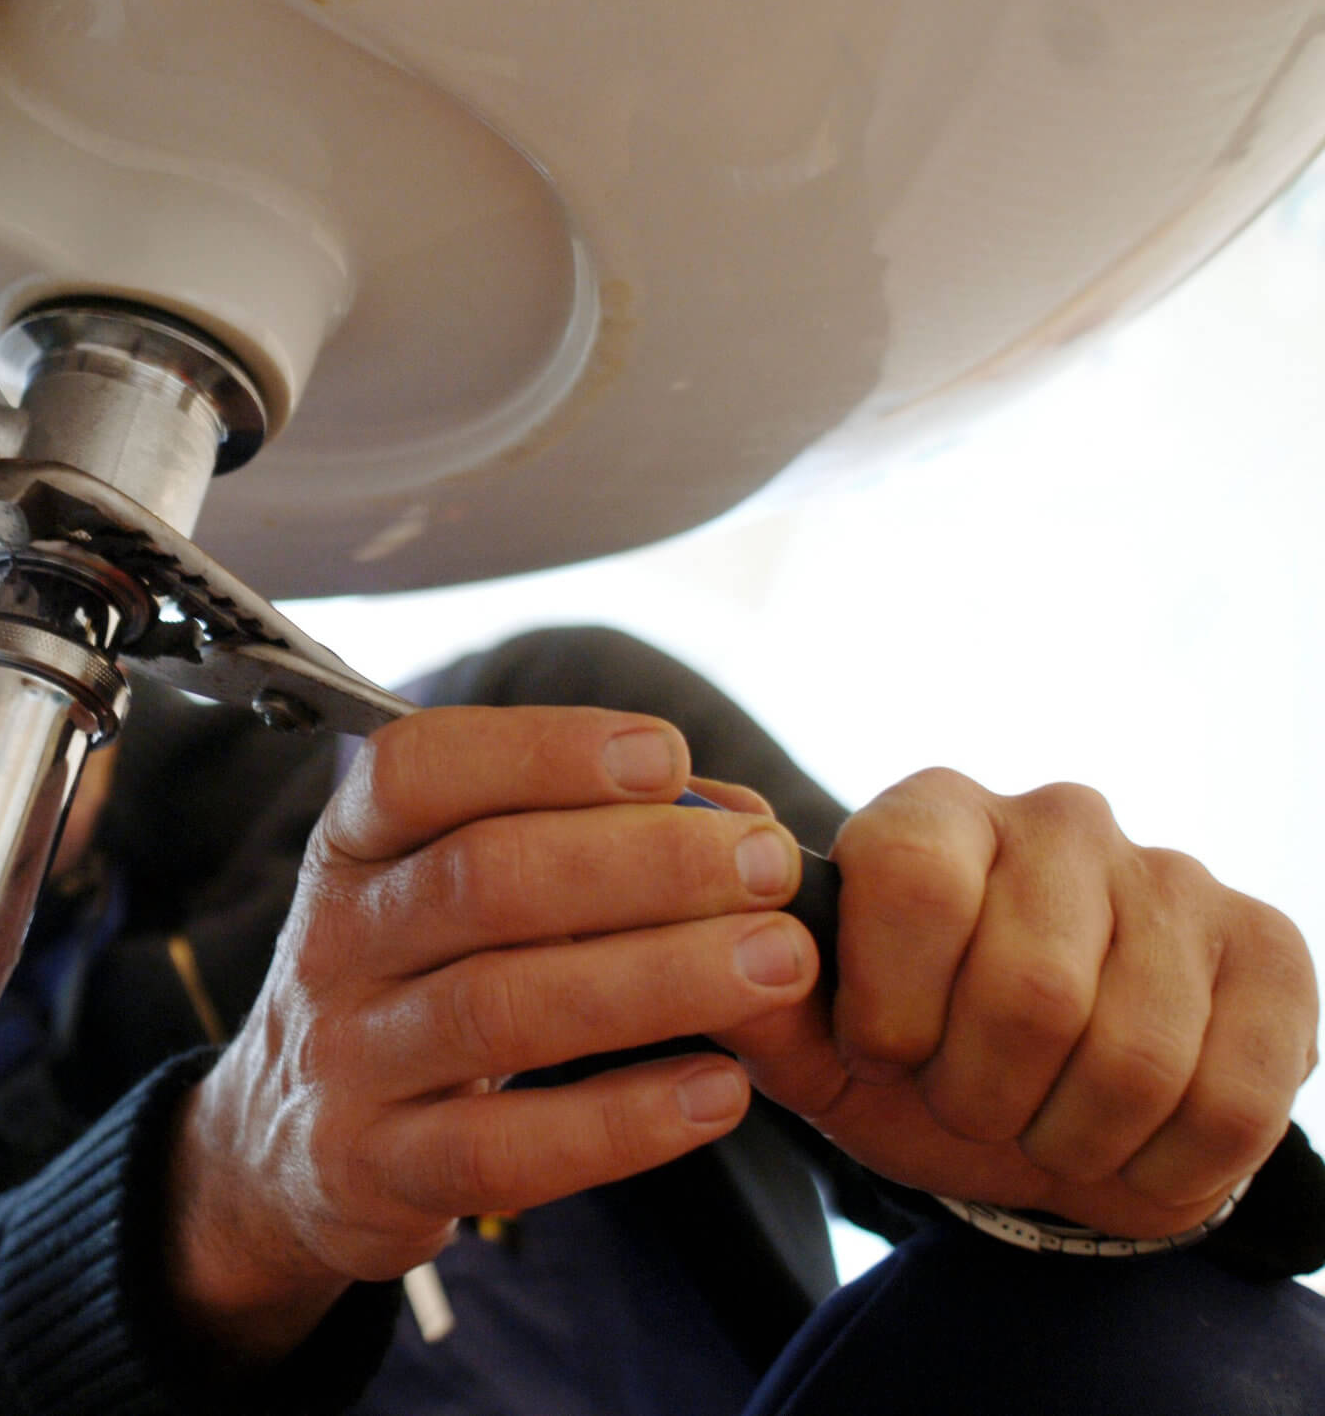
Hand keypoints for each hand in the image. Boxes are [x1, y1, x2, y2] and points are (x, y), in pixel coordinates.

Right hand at [164, 706, 817, 1364]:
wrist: (286, 1149)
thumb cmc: (416, 988)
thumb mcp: (448, 895)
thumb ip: (575, 841)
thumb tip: (734, 820)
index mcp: (352, 847)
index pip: (416, 768)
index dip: (541, 752)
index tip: (666, 755)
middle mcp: (334, 942)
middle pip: (481, 880)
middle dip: (643, 863)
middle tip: (766, 868)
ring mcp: (346, 1061)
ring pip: (500, 1008)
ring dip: (657, 978)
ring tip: (778, 963)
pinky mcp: (377, 1171)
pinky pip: (505, 1148)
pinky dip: (622, 1120)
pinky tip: (720, 1092)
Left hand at [721, 769, 1319, 1238]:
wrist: (1034, 1125)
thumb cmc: (907, 1065)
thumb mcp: (806, 1040)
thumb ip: (745, 971)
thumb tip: (706, 848)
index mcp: (931, 813)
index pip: (911, 876)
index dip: (893, 1000)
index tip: (880, 1050)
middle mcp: (1057, 819)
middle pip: (1032, 988)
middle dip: (982, 1093)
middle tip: (966, 1101)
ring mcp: (1174, 876)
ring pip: (1137, 1055)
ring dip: (1070, 1135)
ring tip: (1039, 1122)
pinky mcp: (1270, 949)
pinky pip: (1234, 1093)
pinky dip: (1165, 1162)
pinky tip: (1126, 1141)